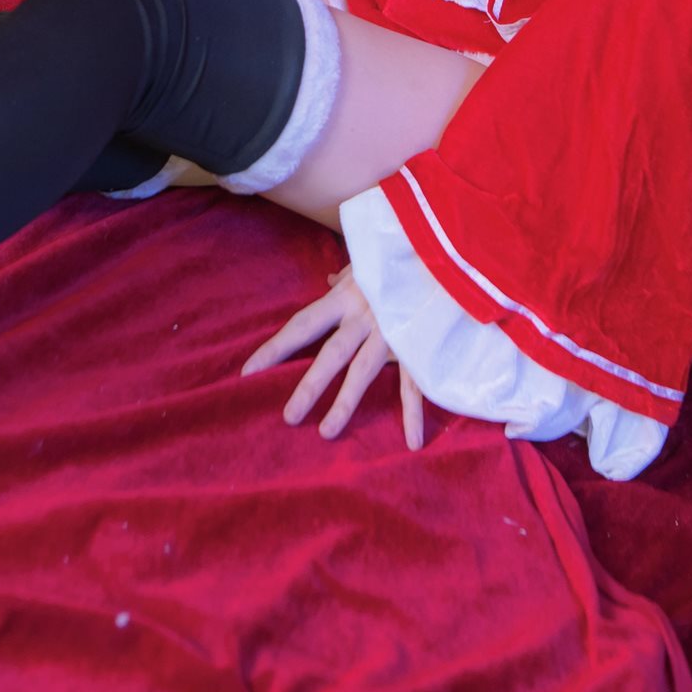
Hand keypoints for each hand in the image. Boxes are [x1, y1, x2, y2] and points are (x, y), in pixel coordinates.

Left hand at [242, 266, 431, 448]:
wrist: (443, 250)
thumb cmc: (399, 253)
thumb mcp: (367, 261)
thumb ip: (346, 277)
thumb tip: (327, 281)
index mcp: (346, 296)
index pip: (302, 325)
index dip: (275, 349)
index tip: (248, 372)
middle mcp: (365, 315)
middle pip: (330, 354)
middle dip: (309, 386)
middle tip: (289, 417)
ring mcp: (392, 331)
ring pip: (364, 371)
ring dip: (345, 403)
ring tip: (327, 432)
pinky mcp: (418, 343)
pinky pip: (414, 382)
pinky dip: (413, 412)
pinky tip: (411, 441)